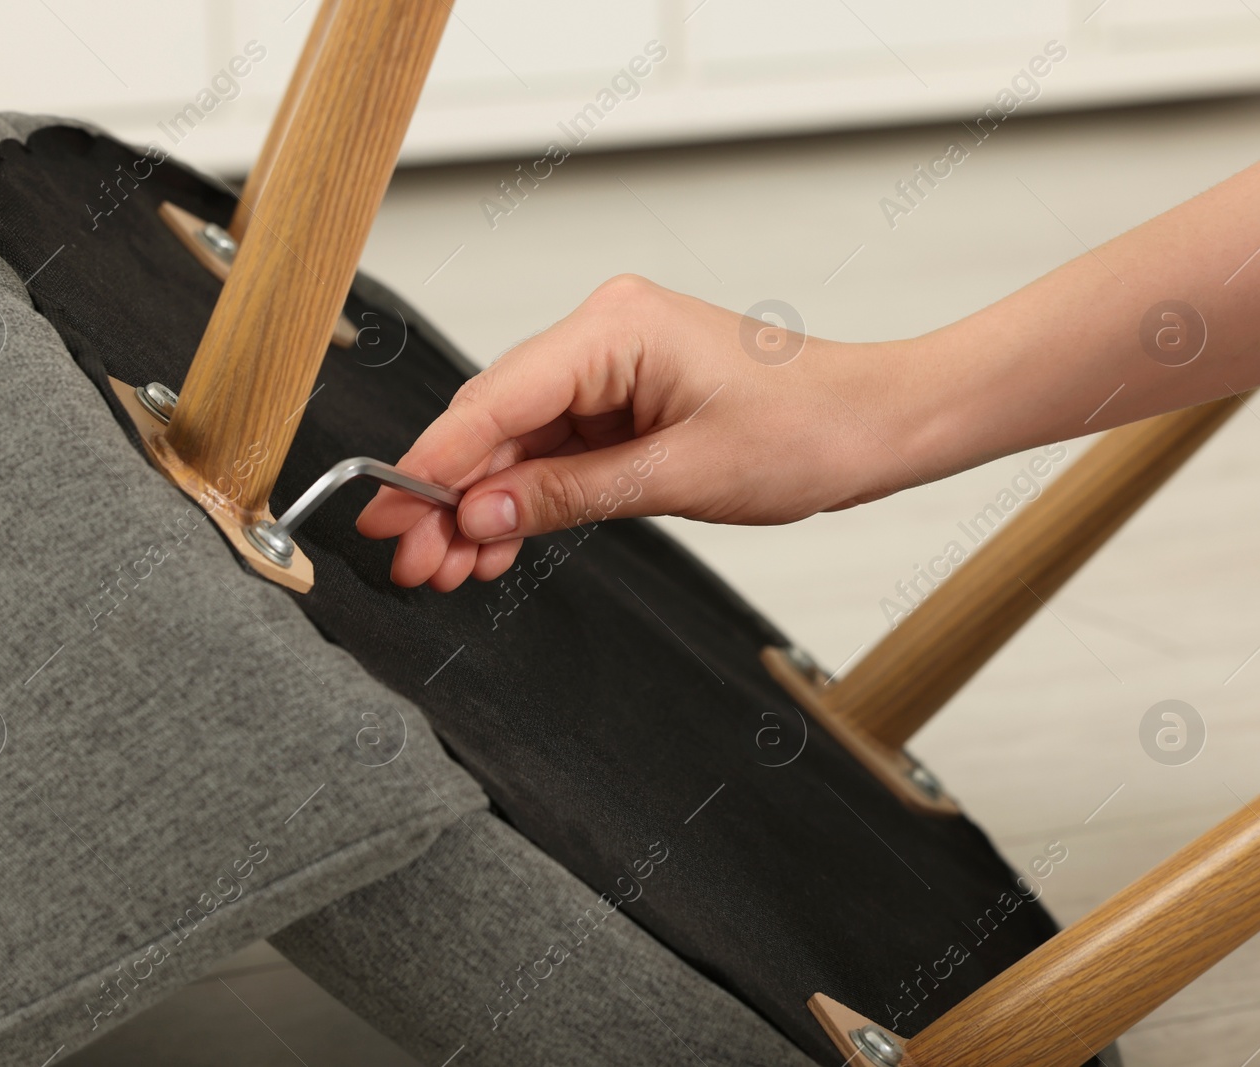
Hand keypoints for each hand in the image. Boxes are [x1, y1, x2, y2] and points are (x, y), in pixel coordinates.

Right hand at [356, 274, 937, 589]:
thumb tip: (482, 517)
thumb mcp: (680, 476)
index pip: (497, 399)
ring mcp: (610, 367)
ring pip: (516, 442)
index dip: (434, 463)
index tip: (387, 511)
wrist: (873, 424)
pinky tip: (492, 546)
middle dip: (447, 496)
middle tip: (408, 561)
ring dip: (480, 507)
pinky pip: (552, 450)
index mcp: (616, 329)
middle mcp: (603, 335)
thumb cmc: (807, 429)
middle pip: (495, 421)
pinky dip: (523, 499)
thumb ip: (569, 494)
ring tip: (442, 568)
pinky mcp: (621, 399)